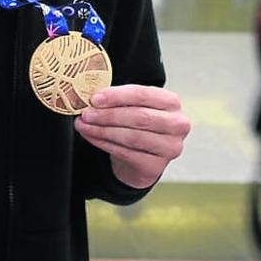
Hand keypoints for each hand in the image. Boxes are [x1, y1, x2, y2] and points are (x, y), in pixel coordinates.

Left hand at [74, 85, 189, 189]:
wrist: (142, 156)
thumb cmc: (137, 124)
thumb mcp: (132, 106)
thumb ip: (118, 100)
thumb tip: (92, 99)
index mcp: (171, 102)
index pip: (143, 95)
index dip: (116, 96)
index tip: (94, 98)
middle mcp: (177, 124)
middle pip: (139, 117)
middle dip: (108, 115)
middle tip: (86, 114)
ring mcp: (170, 147)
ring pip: (132, 137)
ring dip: (102, 130)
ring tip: (83, 125)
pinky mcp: (156, 166)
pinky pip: (126, 153)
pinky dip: (104, 144)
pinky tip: (91, 136)